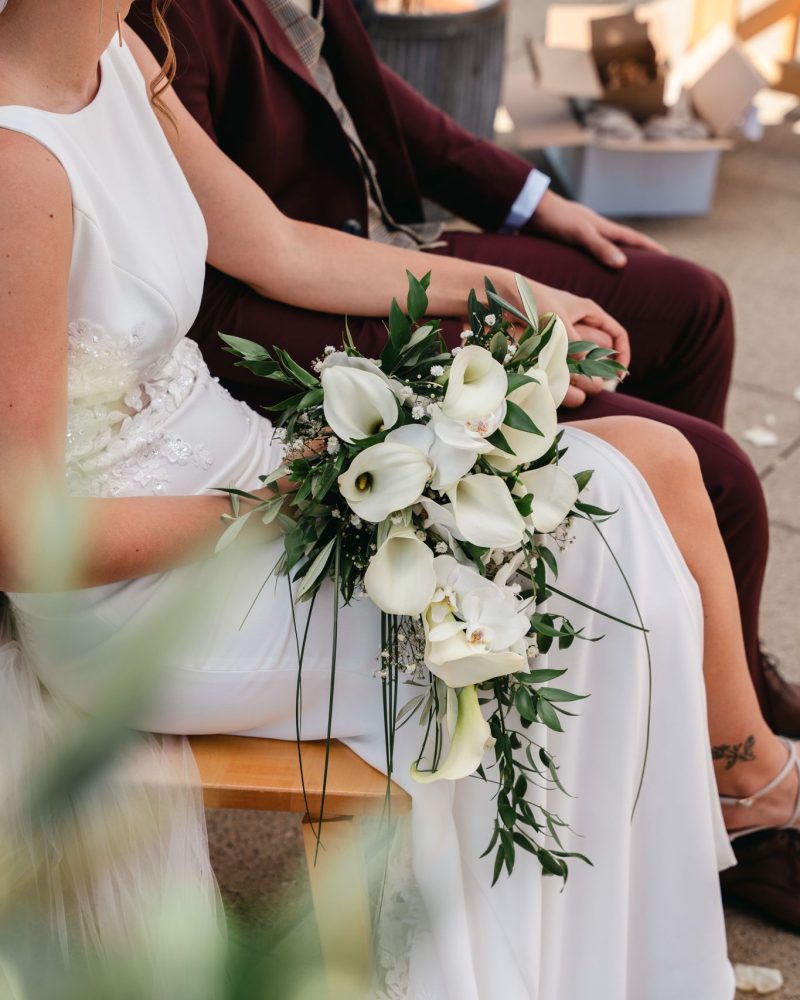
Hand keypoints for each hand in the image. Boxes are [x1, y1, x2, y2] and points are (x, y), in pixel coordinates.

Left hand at [525, 280, 630, 408]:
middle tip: (597, 386)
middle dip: (601, 369)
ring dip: (582, 376)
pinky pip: (562, 365)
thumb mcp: (559, 320)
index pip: (616, 334)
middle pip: (600, 352)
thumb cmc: (532, 298)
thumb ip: (575, 345)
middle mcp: (578, 325)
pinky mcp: (547, 347)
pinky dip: (564, 376)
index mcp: (588, 312)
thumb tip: (588, 370)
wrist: (502, 294)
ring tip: (580, 390)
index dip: (622, 354)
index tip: (620, 374)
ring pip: (581, 362)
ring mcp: (563, 336)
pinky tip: (562, 385)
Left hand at [532, 190, 666, 268]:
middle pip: (622, 244)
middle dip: (637, 255)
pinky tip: (590, 270)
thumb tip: (623, 264)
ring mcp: (581, 234)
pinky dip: (594, 262)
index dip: (651, 249)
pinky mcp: (566, 240)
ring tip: (623, 275)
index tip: (669, 257)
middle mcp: (595, 230)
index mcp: (603, 227)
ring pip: (604, 249)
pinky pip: (587, 253)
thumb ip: (599, 248)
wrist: (528, 207)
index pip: (634, 239)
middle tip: (651, 270)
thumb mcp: (580, 234)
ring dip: (614, 259)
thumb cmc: (555, 219)